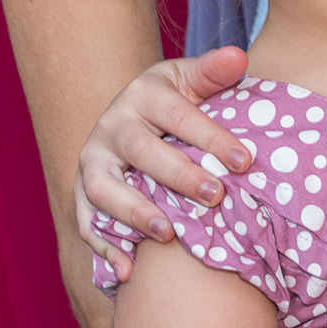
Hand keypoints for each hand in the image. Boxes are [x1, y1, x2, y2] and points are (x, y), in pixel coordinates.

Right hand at [76, 46, 253, 281]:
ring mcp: (93, 160)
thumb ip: (215, 72)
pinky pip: (86, 222)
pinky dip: (105, 247)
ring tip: (169, 234)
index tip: (245, 161)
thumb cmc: (174, 101)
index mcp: (143, 93)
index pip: (179, 115)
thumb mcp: (192, 79)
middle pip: (142, 152)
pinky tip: (128, 271)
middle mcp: (111, 125)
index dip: (212, 138)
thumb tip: (239, 57)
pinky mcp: (81, 191)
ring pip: (104, 188)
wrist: (132, 117)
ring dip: (135, 213)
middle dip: (180, 177)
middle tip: (216, 197)